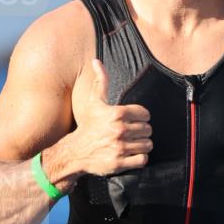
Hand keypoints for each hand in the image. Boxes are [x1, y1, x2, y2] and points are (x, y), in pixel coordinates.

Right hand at [68, 59, 152, 175]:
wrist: (75, 151)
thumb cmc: (88, 125)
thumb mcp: (94, 102)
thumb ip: (101, 81)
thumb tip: (96, 61)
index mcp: (117, 113)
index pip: (145, 114)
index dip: (140, 118)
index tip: (133, 121)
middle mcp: (119, 130)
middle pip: (148, 130)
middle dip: (141, 132)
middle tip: (131, 133)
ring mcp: (120, 147)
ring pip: (147, 145)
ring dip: (141, 145)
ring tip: (131, 143)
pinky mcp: (119, 163)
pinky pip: (142, 159)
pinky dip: (139, 158)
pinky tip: (130, 154)